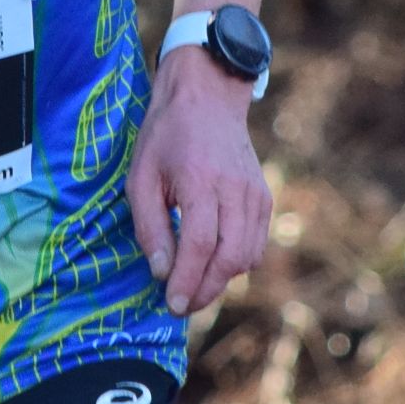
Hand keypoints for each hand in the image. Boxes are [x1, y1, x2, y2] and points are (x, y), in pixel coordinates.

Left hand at [126, 52, 270, 315]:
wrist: (207, 98)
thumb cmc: (166, 136)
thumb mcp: (140, 177)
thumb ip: (150, 227)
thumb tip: (161, 272)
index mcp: (200, 180)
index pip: (199, 245)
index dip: (186, 282)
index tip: (171, 305)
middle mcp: (236, 189)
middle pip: (230, 258)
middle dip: (205, 290)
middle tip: (180, 305)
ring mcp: (256, 194)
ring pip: (247, 256)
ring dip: (220, 281)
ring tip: (193, 287)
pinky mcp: (264, 198)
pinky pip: (256, 244)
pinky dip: (236, 262)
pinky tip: (211, 264)